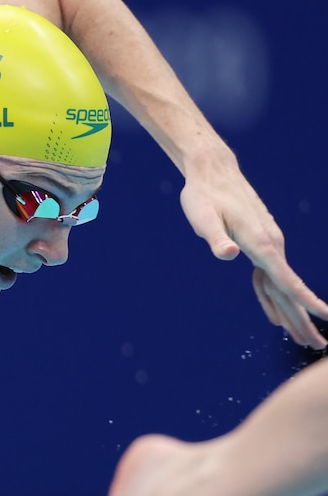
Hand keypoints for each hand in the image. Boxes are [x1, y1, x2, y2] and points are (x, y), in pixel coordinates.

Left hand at [179, 150, 327, 348]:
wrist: (213, 172)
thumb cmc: (204, 196)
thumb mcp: (203, 217)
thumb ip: (215, 239)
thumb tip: (228, 255)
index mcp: (260, 243)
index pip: (286, 278)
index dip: (305, 300)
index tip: (326, 317)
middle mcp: (271, 244)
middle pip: (289, 288)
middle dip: (303, 318)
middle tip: (316, 345)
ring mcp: (268, 242)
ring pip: (281, 283)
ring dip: (292, 312)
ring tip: (302, 338)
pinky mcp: (261, 241)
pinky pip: (270, 274)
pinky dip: (273, 296)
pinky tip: (274, 314)